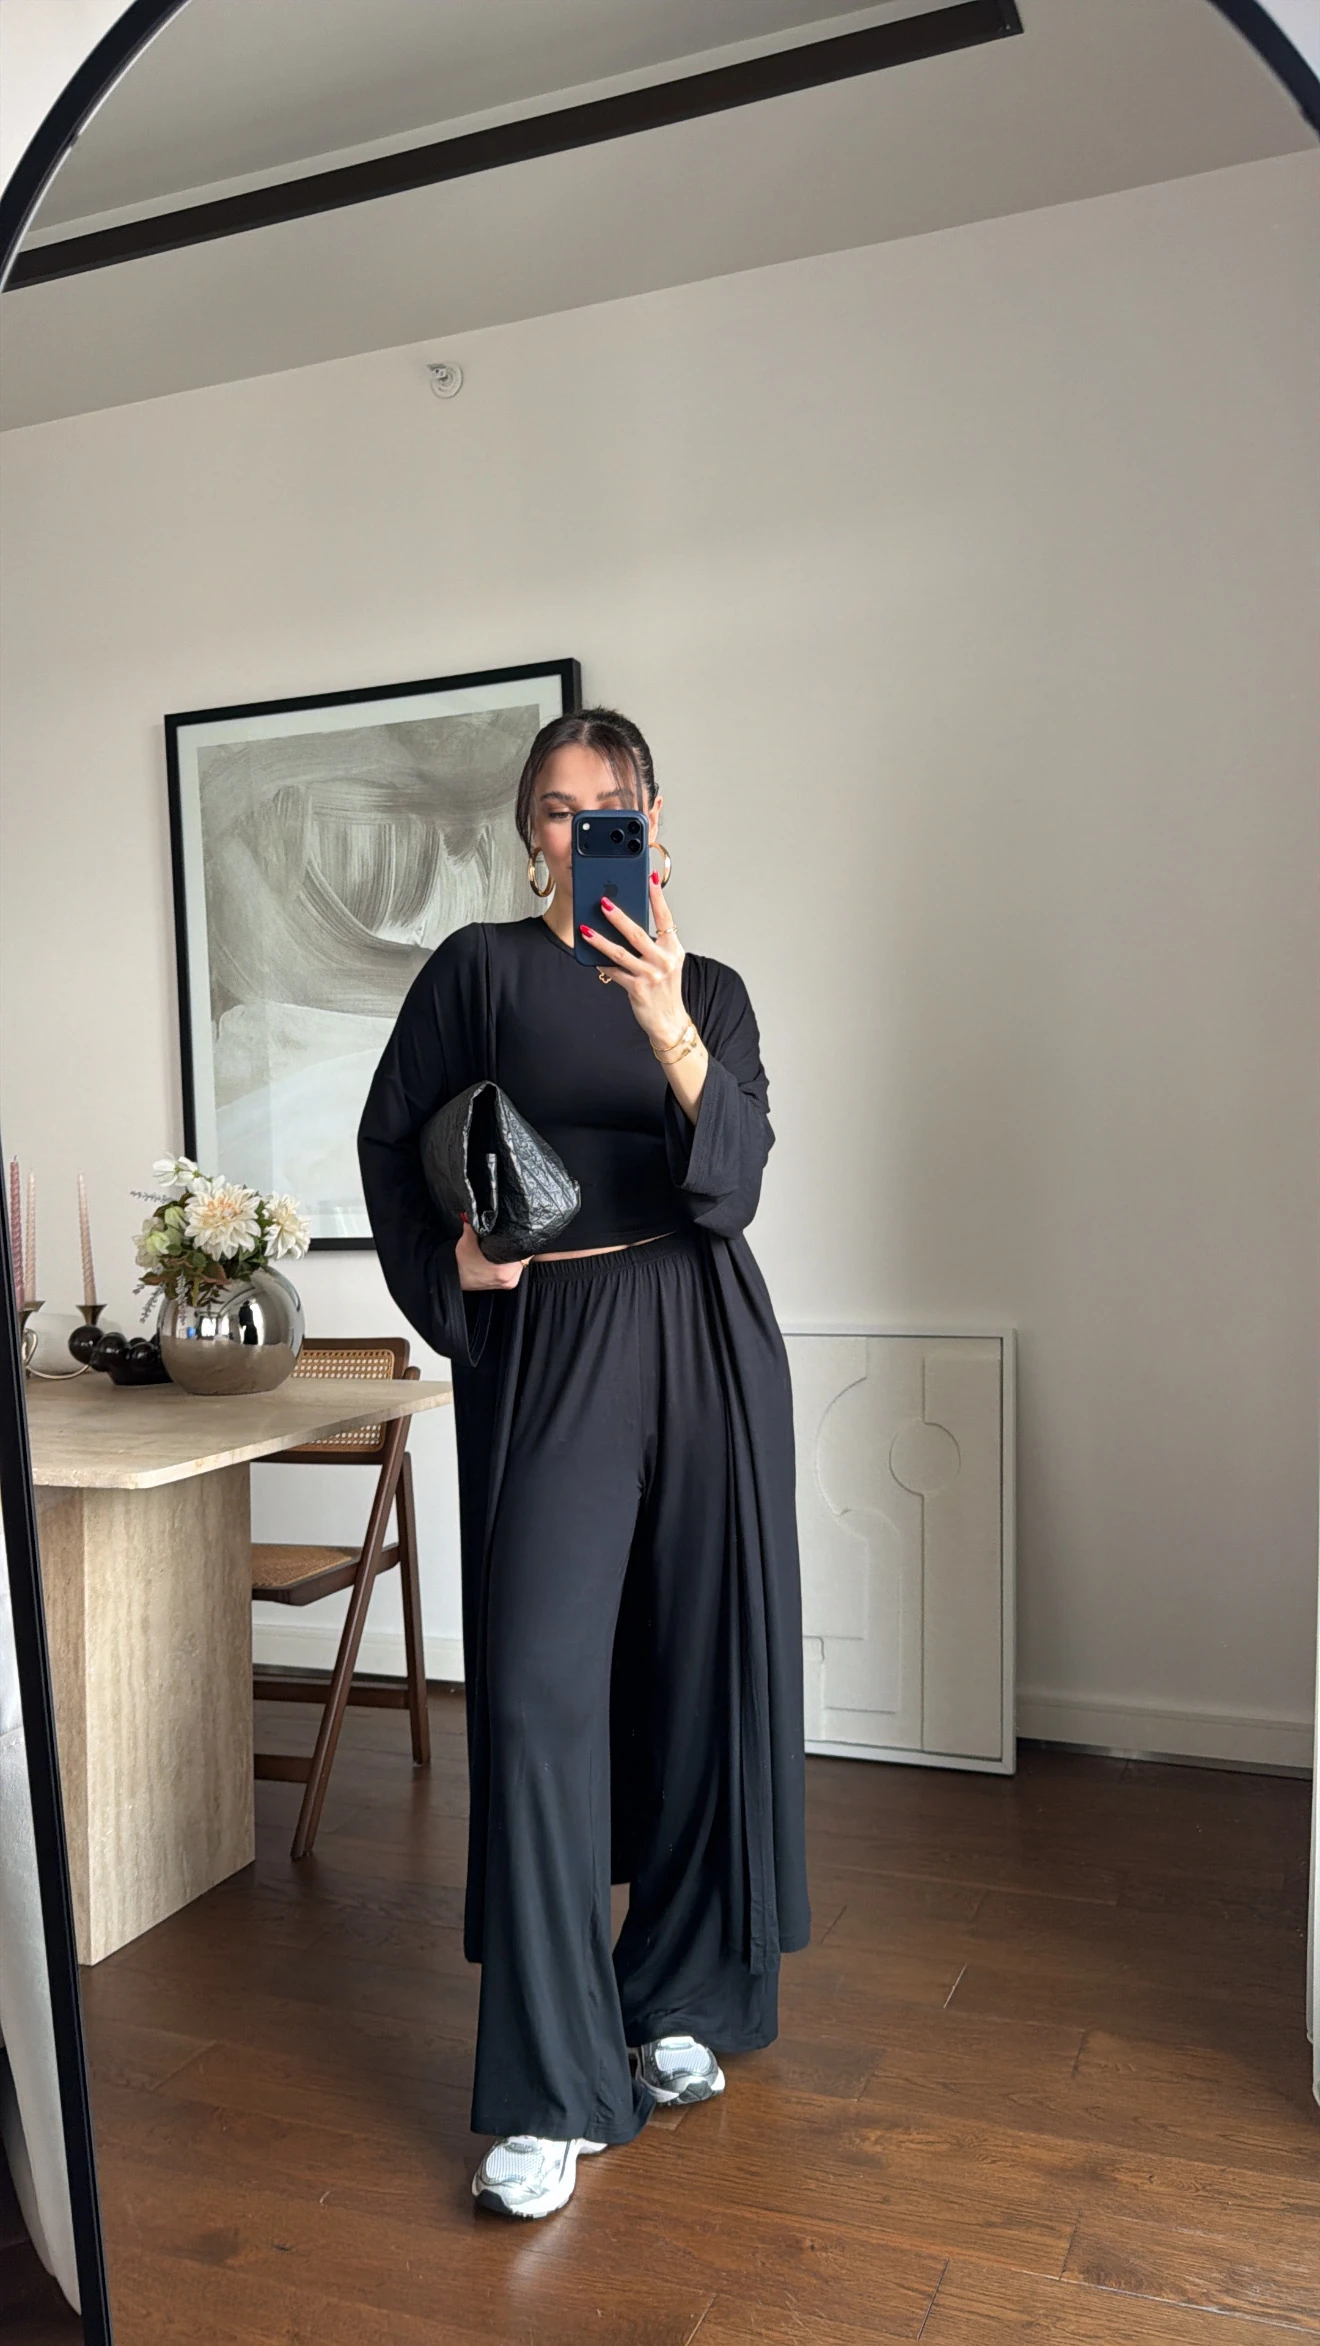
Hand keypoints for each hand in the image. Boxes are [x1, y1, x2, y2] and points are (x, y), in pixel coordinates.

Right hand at [454, 1216, 529, 1289]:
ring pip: (521, 1264)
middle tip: (514, 1236)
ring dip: (517, 1255)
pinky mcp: (507, 1285)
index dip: (523, 1240)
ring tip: (510, 1245)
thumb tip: (477, 1209)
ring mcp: (509, 1283)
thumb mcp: (467, 1240)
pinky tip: (507, 1255)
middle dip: (520, 1246)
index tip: (520, 1231)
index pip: (525, 1252)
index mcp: (505, 1270)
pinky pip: (516, 1270)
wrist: (454, 1278)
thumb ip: (474, 1225)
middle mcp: (510, 1279)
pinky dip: (514, 1263)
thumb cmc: (461, 1261)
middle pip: (525, 1258)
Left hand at [579, 871, 689, 1048]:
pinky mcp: (637, 989)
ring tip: (586, 929)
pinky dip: (602, 964)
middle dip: (618, 916)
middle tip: (603, 902)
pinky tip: (591, 958)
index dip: (657, 897)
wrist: (669, 1021)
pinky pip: (614, 973)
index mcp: (673, 949)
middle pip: (638, 933)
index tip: (649, 878)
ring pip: (621, 953)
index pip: (665, 917)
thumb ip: (653, 944)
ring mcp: (651, 975)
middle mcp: (664, 960)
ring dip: (600, 940)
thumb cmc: (665, 989)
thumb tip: (626, 924)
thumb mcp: (666, 962)